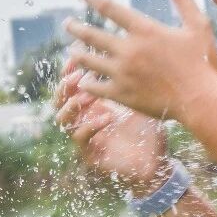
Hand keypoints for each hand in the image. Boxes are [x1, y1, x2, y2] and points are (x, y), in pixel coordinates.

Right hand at [54, 58, 168, 195]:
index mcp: (93, 106)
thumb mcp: (140, 102)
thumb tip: (133, 54)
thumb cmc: (149, 131)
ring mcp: (85, 137)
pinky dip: (91, 125)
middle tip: (78, 74)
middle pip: (60, 100)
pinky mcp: (90, 154)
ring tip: (91, 94)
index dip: (70, 71)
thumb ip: (132, 82)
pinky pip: (80, 138)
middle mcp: (85, 119)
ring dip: (74, 104)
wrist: (157, 163)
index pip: (72, 85)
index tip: (76, 56)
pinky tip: (107, 117)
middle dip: (66, 85)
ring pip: (63, 119)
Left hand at [63, 0, 216, 120]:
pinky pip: (94, 87)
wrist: (200, 100)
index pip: (112, 9)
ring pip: (89, 60)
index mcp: (145, 31)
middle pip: (93, 35)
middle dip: (77, 28)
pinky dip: (86, 82)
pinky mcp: (121, 94)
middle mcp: (128, 49)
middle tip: (68, 24)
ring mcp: (122, 73)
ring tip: (73, 51)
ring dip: (78, 54)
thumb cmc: (203, 62)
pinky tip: (84, 80)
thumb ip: (184, 0)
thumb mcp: (198, 26)